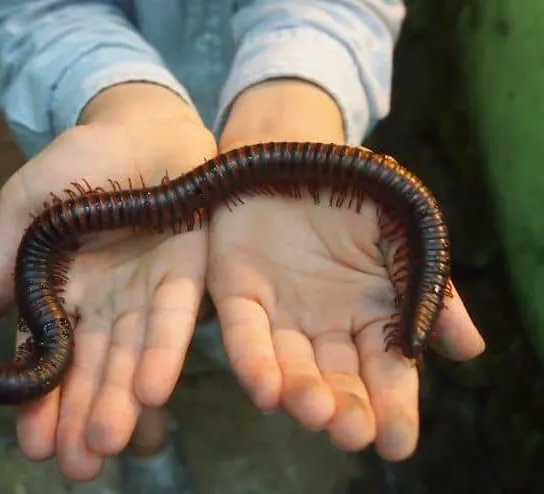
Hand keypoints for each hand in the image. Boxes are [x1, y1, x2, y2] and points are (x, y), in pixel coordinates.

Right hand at [0, 84, 216, 479]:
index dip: (43, 399)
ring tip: (110, 443)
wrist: (142, 123)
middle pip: (95, 368)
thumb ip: (1, 259)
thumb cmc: (80, 160)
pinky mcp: (189, 274)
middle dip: (85, 416)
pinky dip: (162, 351)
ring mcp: (148, 291)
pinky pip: (174, 317)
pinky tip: (151, 390)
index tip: (34, 443)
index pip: (51, 356)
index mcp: (65, 290)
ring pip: (133, 355)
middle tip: (78, 466)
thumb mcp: (26, 204)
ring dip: (121, 398)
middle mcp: (108, 302)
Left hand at [208, 79, 485, 460]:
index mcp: (371, 317)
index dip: (392, 407)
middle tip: (350, 432)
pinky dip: (253, 361)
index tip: (395, 442)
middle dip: (344, 407)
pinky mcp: (239, 294)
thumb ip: (430, 290)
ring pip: (289, 364)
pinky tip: (265, 389)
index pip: (386, 372)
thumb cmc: (358, 197)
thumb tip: (468, 349)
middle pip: (336, 378)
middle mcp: (325, 326)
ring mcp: (281, 313)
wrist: (302, 154)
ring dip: (300, 391)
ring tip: (314, 412)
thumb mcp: (406, 235)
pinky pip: (244, 333)